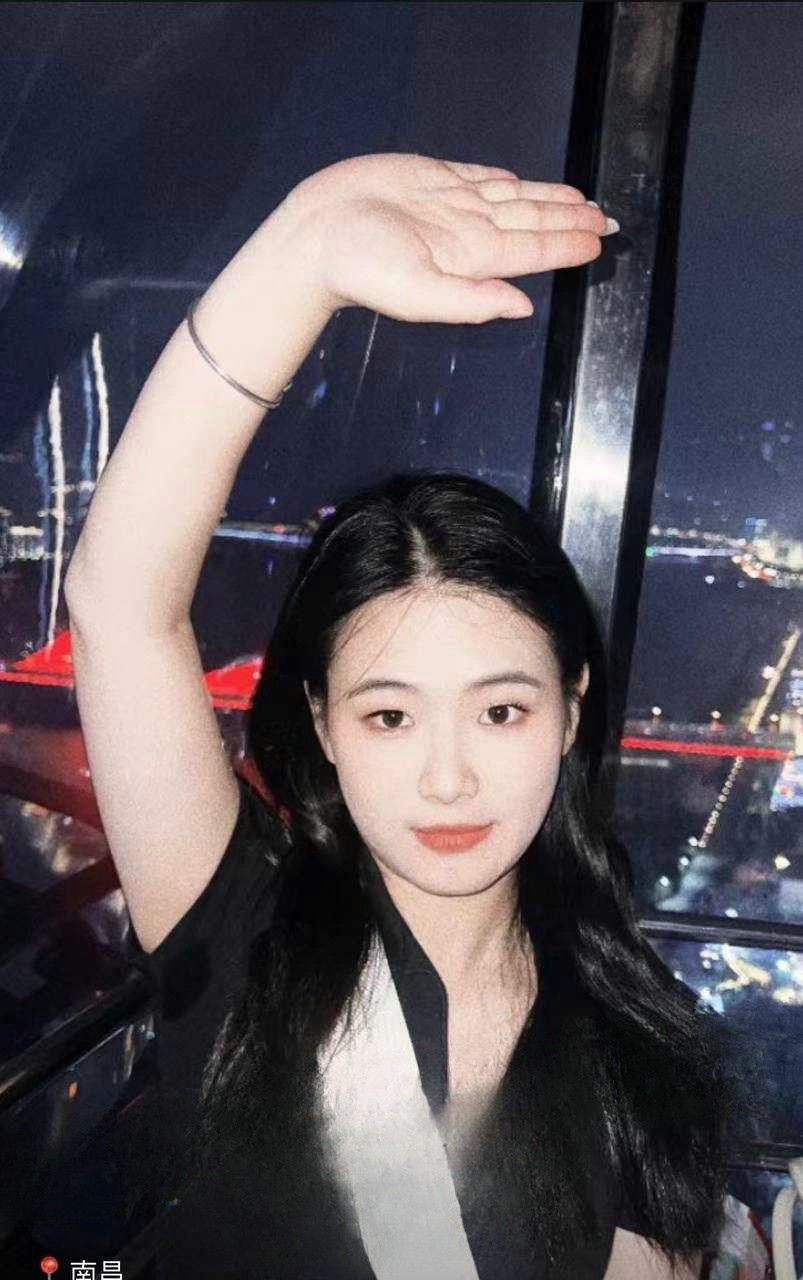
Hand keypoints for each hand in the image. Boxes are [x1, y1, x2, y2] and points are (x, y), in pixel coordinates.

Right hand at [274, 152, 613, 324]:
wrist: (316, 234)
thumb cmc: (360, 268)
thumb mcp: (419, 294)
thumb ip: (471, 303)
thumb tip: (521, 309)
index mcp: (472, 259)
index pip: (532, 251)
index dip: (566, 244)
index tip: (597, 240)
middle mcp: (468, 232)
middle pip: (531, 223)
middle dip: (568, 222)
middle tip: (605, 220)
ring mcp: (451, 204)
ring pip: (512, 199)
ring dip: (546, 200)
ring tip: (579, 202)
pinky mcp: (430, 179)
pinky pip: (477, 178)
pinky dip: (502, 179)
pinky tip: (520, 182)